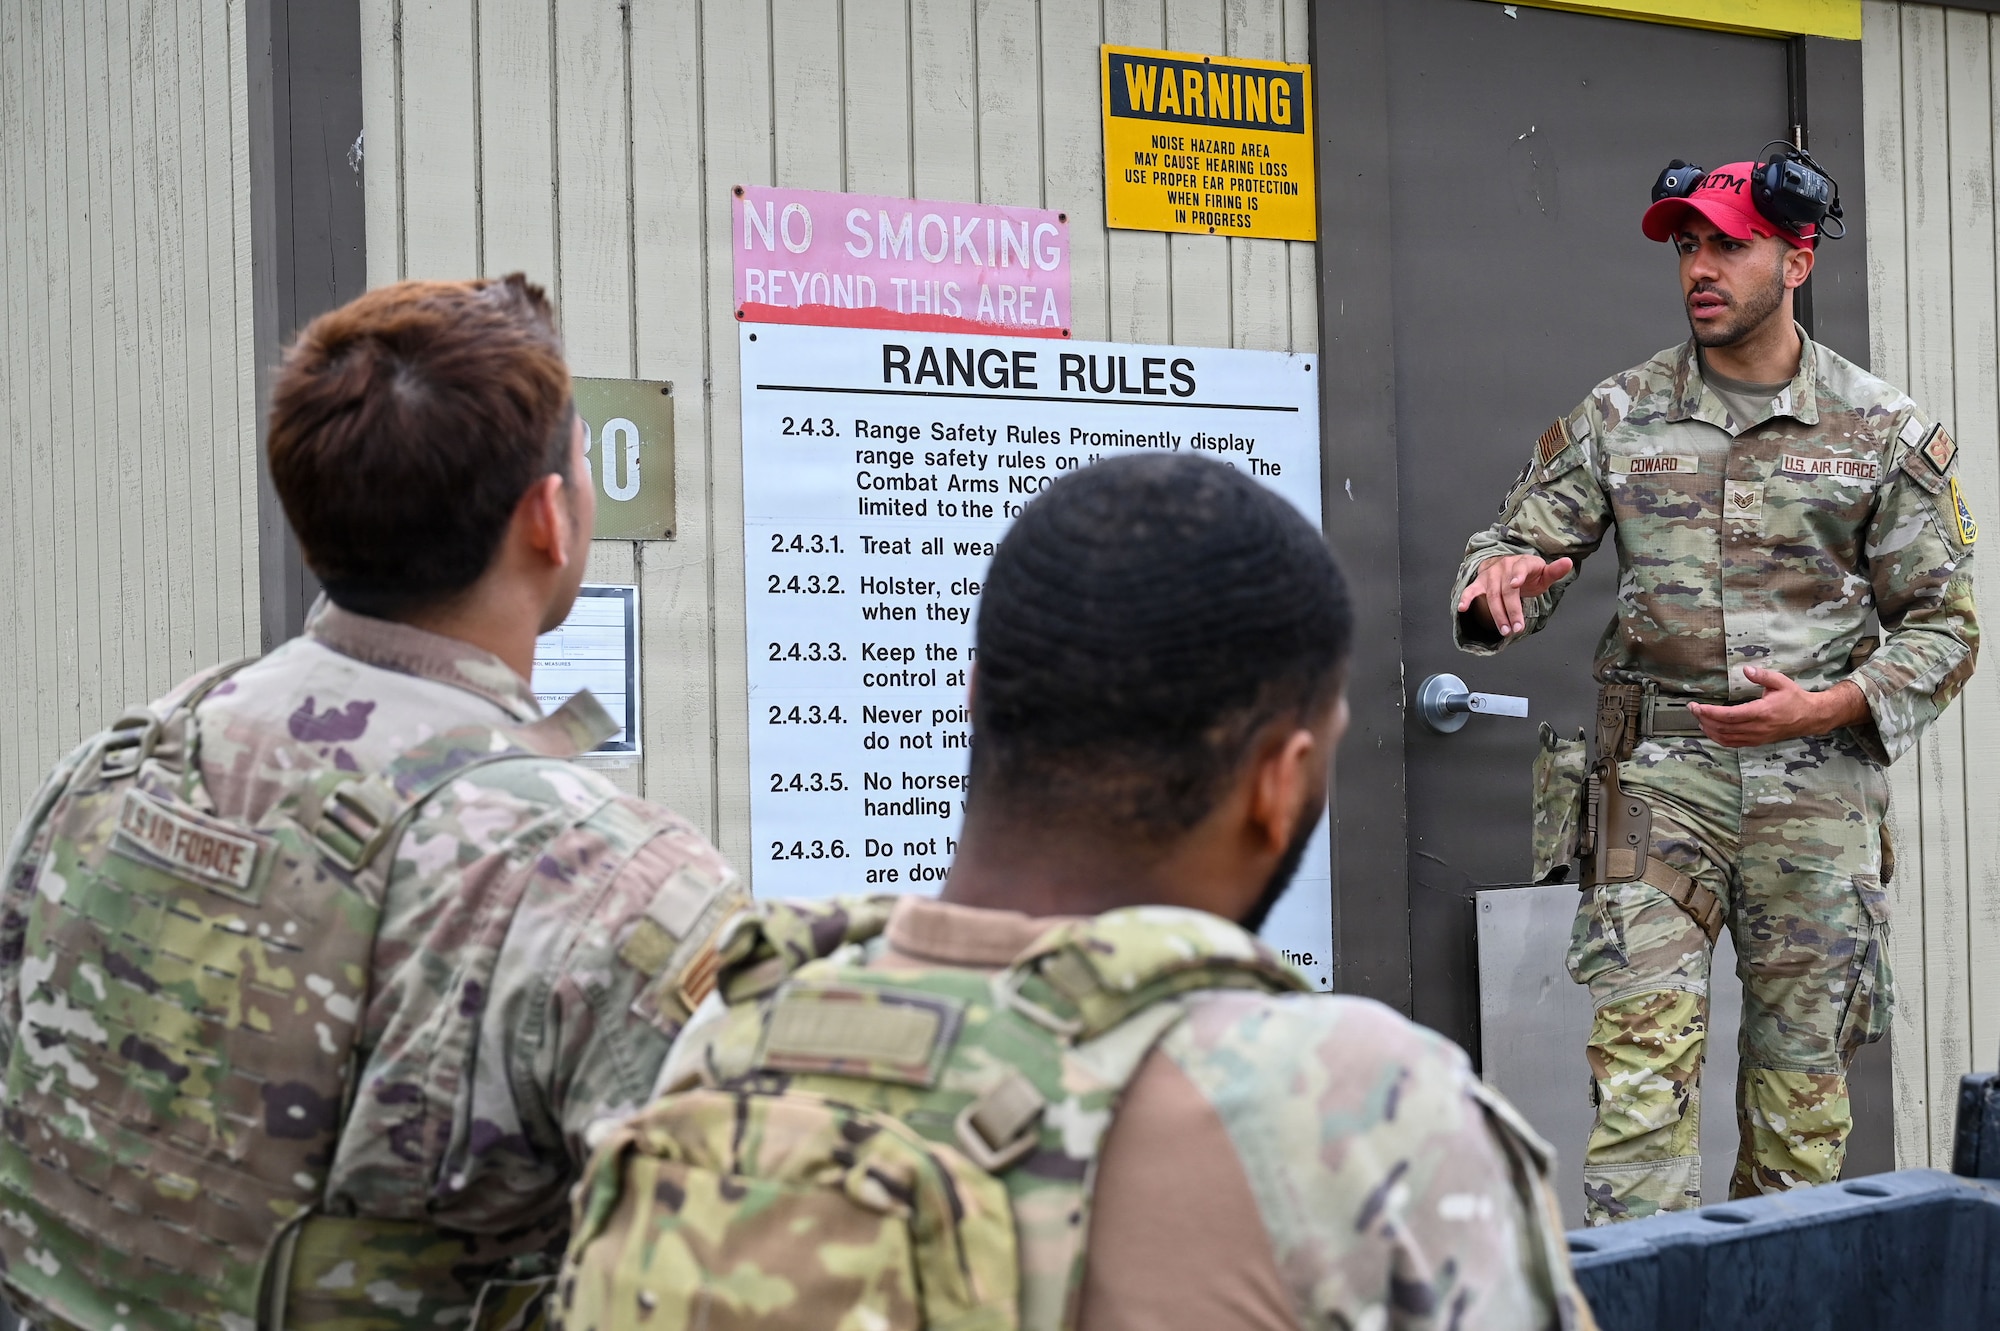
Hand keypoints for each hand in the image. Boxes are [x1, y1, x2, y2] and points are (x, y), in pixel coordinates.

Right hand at [1457, 555, 1574, 637]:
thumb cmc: (1528, 574)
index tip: (1516, 585)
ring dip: (1497, 614)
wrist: (1507, 565)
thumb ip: (1555, 571)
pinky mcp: (1480, 582)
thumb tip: (1568, 563)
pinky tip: (1462, 608)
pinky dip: (1466, 598)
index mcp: (1522, 562)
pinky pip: (1471, 590)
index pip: (1520, 568)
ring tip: (1505, 631)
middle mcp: (1505, 566)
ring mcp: (1491, 574)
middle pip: (1506, 591)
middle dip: (1512, 611)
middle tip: (1517, 628)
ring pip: (1492, 596)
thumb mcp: (1543, 573)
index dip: (1517, 576)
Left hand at [1687, 670, 1868, 746]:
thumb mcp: (1780, 682)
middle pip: (1724, 728)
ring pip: (1726, 738)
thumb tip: (1745, 669)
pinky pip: (1734, 743)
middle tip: (1692, 709)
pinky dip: (1719, 738)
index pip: (1729, 716)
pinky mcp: (1757, 742)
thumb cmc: (1795, 698)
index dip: (1710, 712)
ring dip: (1709, 730)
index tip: (1696, 706)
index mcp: (1762, 712)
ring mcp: (1757, 737)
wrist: (1810, 717)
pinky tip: (1711, 730)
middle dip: (1704, 719)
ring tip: (1698, 719)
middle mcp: (1757, 727)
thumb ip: (1762, 676)